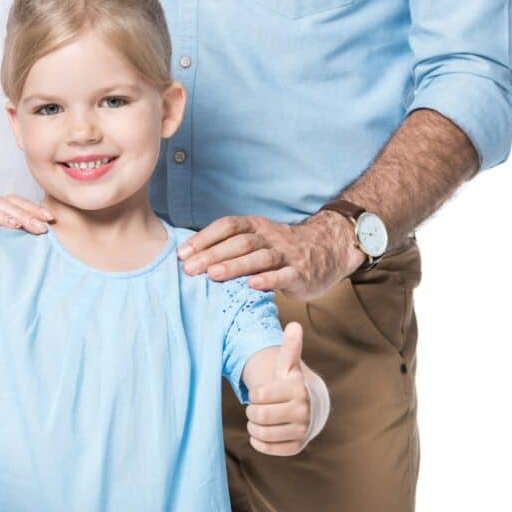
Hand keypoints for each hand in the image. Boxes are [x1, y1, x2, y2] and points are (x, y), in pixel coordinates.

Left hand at [177, 211, 363, 300]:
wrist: (329, 250)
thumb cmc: (281, 249)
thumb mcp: (258, 239)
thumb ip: (231, 245)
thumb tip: (190, 256)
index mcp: (257, 226)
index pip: (227, 226)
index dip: (204, 237)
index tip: (182, 252)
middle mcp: (270, 236)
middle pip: (239, 242)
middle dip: (212, 254)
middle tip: (189, 268)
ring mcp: (287, 254)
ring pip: (259, 257)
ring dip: (234, 265)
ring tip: (212, 275)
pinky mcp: (301, 273)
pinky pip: (284, 275)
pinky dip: (268, 279)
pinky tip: (251, 285)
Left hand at [246, 322, 310, 455]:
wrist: (309, 406)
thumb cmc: (290, 383)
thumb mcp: (289, 365)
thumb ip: (290, 347)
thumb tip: (294, 325)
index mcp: (297, 389)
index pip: (258, 395)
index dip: (253, 394)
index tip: (259, 392)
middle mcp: (302, 411)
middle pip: (258, 415)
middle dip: (251, 411)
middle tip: (256, 407)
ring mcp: (301, 430)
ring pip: (262, 433)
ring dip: (253, 427)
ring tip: (258, 419)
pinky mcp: (297, 446)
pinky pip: (269, 448)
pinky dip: (259, 441)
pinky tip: (261, 433)